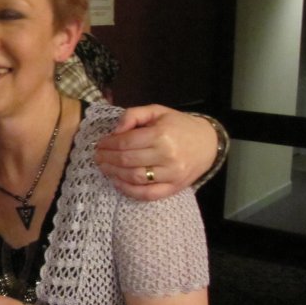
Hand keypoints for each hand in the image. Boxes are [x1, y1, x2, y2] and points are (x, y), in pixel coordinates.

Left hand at [95, 104, 217, 200]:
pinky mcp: (174, 188)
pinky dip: (129, 191)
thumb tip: (115, 131)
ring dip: (114, 174)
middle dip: (107, 159)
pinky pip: (147, 194)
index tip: (100, 144)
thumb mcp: (156, 111)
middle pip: (127, 160)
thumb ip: (133, 115)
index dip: (109, 144)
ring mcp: (171, 174)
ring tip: (104, 167)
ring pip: (135, 178)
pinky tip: (117, 182)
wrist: (208, 142)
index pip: (126, 142)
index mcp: (161, 134)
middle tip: (97, 157)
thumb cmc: (178, 125)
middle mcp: (167, 155)